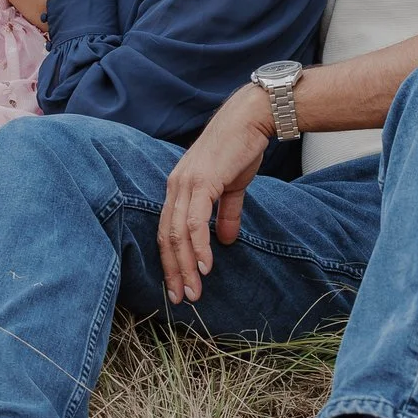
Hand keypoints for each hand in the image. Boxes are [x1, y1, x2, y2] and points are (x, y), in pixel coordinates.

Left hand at [158, 86, 274, 305]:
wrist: (251, 118)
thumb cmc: (240, 148)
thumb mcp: (231, 187)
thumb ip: (225, 214)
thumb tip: (225, 241)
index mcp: (178, 188)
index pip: (166, 231)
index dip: (170, 261)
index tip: (177, 286)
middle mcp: (175, 187)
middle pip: (166, 237)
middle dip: (173, 271)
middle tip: (180, 299)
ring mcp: (186, 183)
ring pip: (177, 234)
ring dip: (185, 266)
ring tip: (194, 290)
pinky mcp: (202, 182)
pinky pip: (194, 222)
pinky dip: (198, 247)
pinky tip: (205, 265)